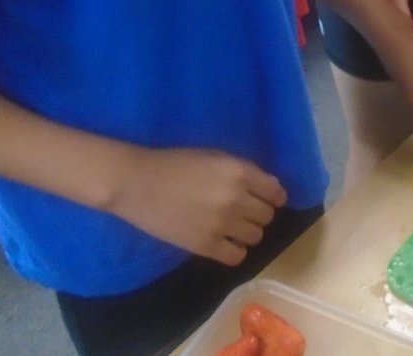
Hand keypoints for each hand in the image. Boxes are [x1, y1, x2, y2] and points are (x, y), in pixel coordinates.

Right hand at [108, 147, 287, 265]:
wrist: (136, 183)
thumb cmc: (175, 164)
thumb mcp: (215, 156)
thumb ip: (244, 170)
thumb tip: (271, 187)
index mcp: (240, 173)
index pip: (276, 193)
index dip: (273, 197)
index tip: (266, 199)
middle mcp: (236, 199)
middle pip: (267, 216)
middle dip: (259, 214)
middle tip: (244, 212)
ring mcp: (221, 224)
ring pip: (256, 237)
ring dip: (247, 232)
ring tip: (232, 227)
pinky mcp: (205, 246)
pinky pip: (236, 256)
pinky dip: (235, 250)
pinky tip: (224, 242)